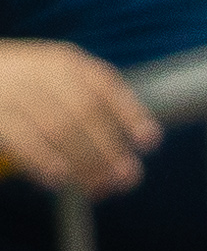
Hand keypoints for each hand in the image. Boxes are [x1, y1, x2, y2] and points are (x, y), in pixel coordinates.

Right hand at [0, 39, 160, 194]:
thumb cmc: (23, 90)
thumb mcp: (56, 83)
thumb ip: (92, 109)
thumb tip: (132, 150)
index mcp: (65, 62)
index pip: (104, 83)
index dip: (129, 113)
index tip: (149, 140)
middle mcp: (41, 71)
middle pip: (84, 110)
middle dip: (109, 148)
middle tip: (127, 177)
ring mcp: (13, 90)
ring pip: (58, 129)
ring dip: (83, 164)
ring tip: (97, 187)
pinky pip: (23, 140)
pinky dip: (45, 162)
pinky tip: (58, 181)